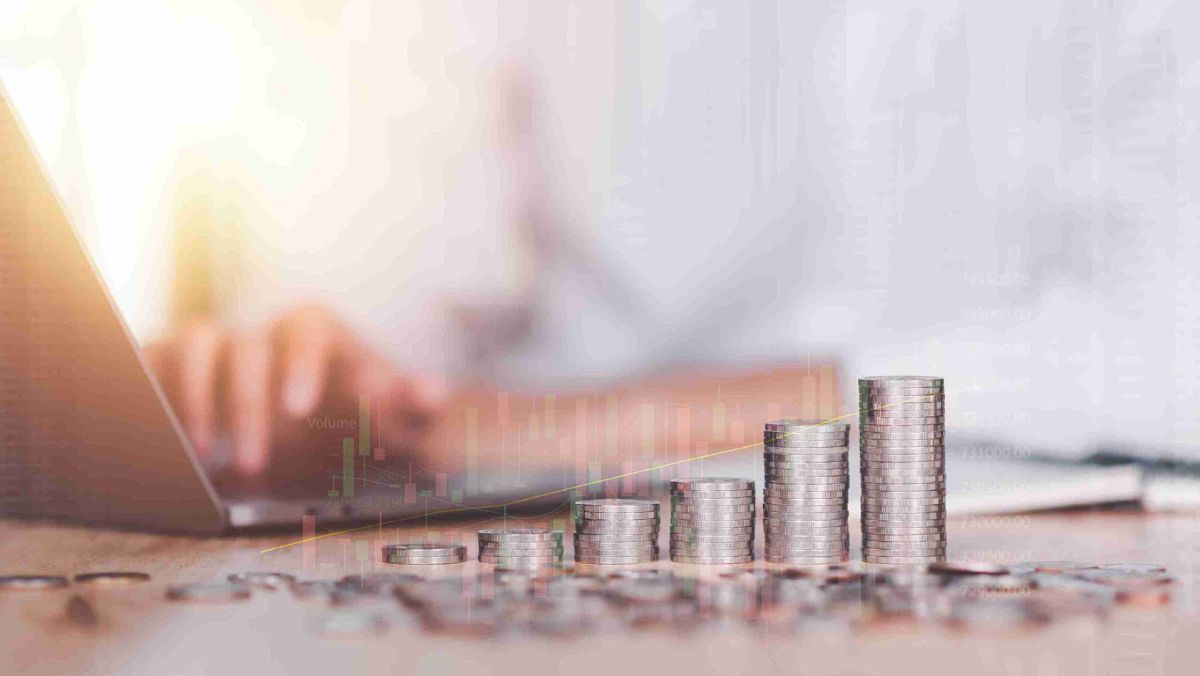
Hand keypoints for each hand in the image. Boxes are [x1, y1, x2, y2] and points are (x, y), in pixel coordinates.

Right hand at [145, 305, 444, 476]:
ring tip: (205, 457)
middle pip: (248, 347)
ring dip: (197, 399)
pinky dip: (154, 392)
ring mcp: (221, 349)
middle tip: (258, 467)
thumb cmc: (366, 423)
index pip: (307, 325)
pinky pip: (157, 366)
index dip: (300, 361)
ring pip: (196, 347)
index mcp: (319, 332)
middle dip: (248, 407)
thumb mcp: (397, 423)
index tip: (300, 407)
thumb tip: (430, 394)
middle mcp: (265, 333)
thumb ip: (413, 409)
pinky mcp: (182, 372)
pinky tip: (164, 442)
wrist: (331, 440)